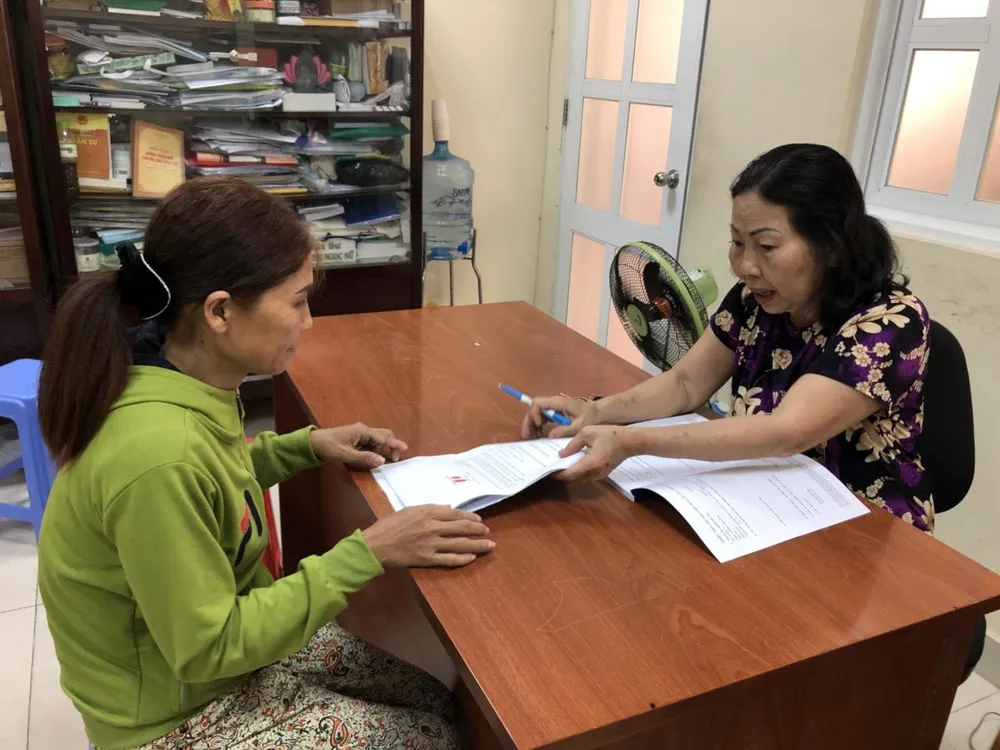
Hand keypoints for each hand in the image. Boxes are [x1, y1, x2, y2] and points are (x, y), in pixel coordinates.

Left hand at [310, 423, 406, 469]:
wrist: (313, 443)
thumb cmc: (328, 447)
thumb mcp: (345, 455)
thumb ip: (364, 458)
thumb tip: (382, 461)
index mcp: (362, 431)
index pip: (383, 437)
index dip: (395, 444)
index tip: (405, 448)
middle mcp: (364, 431)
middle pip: (383, 436)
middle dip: (390, 447)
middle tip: (392, 460)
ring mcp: (360, 434)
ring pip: (377, 441)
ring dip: (380, 451)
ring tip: (376, 462)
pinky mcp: (356, 439)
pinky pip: (371, 444)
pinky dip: (374, 451)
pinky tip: (369, 458)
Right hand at [362, 506, 494, 567]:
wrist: (376, 544)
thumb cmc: (389, 525)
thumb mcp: (410, 510)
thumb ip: (430, 509)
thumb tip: (449, 509)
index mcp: (428, 512)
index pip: (455, 514)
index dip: (470, 517)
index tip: (479, 519)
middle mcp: (433, 527)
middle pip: (462, 528)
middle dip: (477, 530)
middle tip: (487, 531)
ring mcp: (431, 544)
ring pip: (460, 544)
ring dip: (477, 545)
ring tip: (489, 545)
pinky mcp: (427, 559)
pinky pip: (449, 559)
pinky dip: (462, 559)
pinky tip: (472, 557)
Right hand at [520, 396, 600, 439]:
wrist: (601, 413)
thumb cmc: (591, 417)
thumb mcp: (578, 426)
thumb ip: (564, 431)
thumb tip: (549, 436)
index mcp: (558, 403)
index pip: (537, 404)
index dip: (534, 414)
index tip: (539, 426)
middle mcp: (554, 404)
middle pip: (535, 409)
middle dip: (529, 422)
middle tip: (527, 437)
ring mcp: (556, 408)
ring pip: (539, 414)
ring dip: (534, 425)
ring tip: (533, 439)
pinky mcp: (559, 414)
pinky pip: (545, 418)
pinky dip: (541, 427)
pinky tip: (541, 437)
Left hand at [557, 426, 638, 481]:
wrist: (631, 441)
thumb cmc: (610, 434)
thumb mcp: (588, 433)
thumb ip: (572, 444)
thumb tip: (561, 454)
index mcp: (590, 464)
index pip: (570, 474)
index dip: (557, 474)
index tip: (548, 469)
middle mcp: (594, 473)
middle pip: (574, 479)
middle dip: (562, 474)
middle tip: (552, 466)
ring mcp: (600, 475)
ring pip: (580, 478)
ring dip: (570, 473)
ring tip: (561, 464)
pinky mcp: (603, 473)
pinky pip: (587, 475)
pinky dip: (578, 471)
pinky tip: (574, 462)